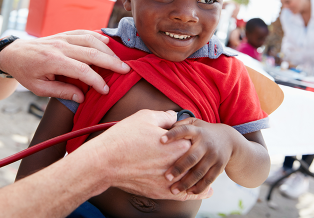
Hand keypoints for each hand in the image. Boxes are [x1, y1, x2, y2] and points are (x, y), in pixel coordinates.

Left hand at [0, 30, 129, 101]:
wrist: (14, 53)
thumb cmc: (26, 73)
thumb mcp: (39, 88)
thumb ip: (61, 92)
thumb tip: (82, 97)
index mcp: (53, 61)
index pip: (82, 70)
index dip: (96, 81)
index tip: (105, 90)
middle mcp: (60, 46)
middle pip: (91, 52)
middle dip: (111, 62)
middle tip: (126, 70)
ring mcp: (62, 37)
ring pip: (91, 40)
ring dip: (108, 49)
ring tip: (119, 60)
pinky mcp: (64, 34)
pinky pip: (84, 32)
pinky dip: (98, 36)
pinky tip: (108, 43)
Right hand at [82, 110, 212, 200]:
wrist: (105, 162)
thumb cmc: (124, 137)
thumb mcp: (146, 117)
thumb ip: (165, 117)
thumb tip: (174, 118)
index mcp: (179, 145)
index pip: (195, 140)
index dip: (192, 135)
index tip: (190, 133)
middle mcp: (178, 165)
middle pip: (196, 161)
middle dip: (199, 156)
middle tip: (201, 151)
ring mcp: (170, 181)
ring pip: (192, 180)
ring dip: (201, 177)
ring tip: (209, 177)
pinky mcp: (160, 192)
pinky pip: (183, 195)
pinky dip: (194, 193)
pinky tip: (202, 193)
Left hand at [162, 118, 236, 194]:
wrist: (229, 139)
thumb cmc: (203, 131)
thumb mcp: (194, 123)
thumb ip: (180, 124)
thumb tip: (161, 128)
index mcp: (197, 131)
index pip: (184, 131)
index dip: (173, 135)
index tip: (161, 140)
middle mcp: (206, 144)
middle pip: (192, 157)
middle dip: (179, 168)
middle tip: (166, 177)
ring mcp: (214, 156)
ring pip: (199, 172)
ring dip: (186, 182)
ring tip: (174, 190)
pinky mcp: (219, 167)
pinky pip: (209, 179)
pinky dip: (199, 187)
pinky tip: (188, 192)